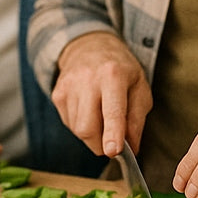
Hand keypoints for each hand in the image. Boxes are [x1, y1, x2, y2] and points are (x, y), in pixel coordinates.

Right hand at [50, 31, 151, 157]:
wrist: (90, 46)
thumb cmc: (120, 69)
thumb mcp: (140, 88)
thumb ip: (137, 119)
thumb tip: (131, 148)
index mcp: (113, 75)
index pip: (111, 110)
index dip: (113, 134)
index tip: (113, 151)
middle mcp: (87, 79)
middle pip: (87, 127)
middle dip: (100, 144)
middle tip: (112, 143)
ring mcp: (68, 86)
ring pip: (77, 129)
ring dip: (92, 134)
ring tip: (100, 116)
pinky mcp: (57, 94)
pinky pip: (69, 123)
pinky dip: (81, 125)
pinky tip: (88, 110)